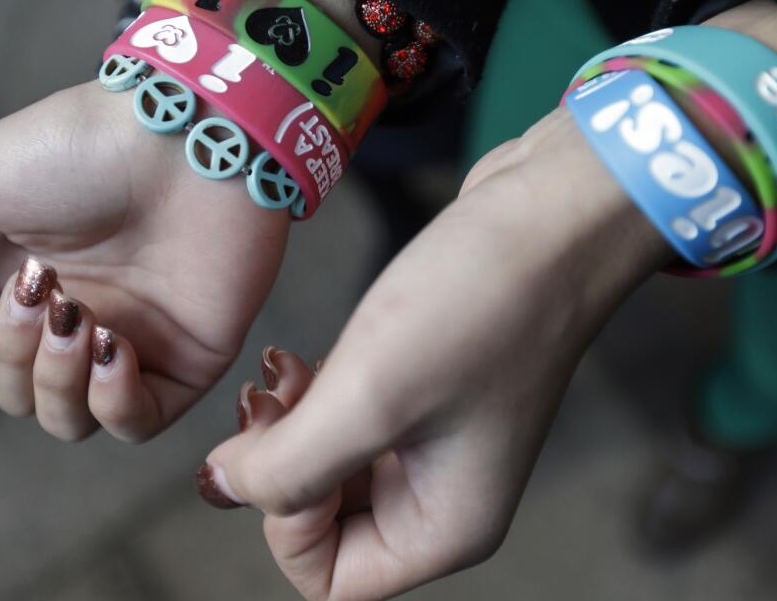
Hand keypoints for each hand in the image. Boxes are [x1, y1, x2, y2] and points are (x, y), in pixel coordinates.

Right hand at [0, 81, 289, 441]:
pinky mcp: (188, 358)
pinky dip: (112, 402)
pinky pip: (137, 424)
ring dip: (55, 379)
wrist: (184, 137)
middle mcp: (76, 316)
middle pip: (12, 392)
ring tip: (78, 316)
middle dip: (10, 354)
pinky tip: (113, 348)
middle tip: (42, 290)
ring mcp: (134, 341)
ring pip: (66, 420)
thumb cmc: (81, 146)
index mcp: (22, 279)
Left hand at [194, 0, 776, 598]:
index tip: (285, 444)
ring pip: (330, 467)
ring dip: (291, 425)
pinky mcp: (427, 387)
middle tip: (268, 399)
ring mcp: (437, 440)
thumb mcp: (369, 397)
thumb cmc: (481, 303)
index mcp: (445, 526)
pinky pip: (349, 418)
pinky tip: (302, 356)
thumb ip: (285, 465)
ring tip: (281, 367)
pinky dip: (316, 395)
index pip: (331, 580)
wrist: (555, 212)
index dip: (287, 525)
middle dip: (280, 468)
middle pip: (327, 526)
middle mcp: (443, 496)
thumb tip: (221, 489)